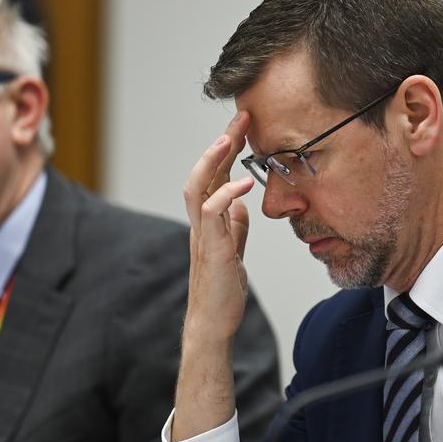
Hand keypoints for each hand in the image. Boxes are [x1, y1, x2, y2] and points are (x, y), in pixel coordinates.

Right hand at [183, 110, 253, 340]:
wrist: (212, 323)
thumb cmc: (221, 288)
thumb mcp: (233, 249)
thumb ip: (234, 227)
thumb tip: (241, 206)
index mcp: (208, 221)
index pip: (213, 176)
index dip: (226, 150)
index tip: (243, 127)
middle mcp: (201, 223)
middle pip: (203, 173)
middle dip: (221, 143)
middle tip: (241, 118)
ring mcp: (203, 235)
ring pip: (197, 187)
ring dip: (212, 161)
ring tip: (229, 139)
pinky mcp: (211, 250)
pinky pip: (210, 215)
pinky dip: (226, 195)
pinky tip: (245, 184)